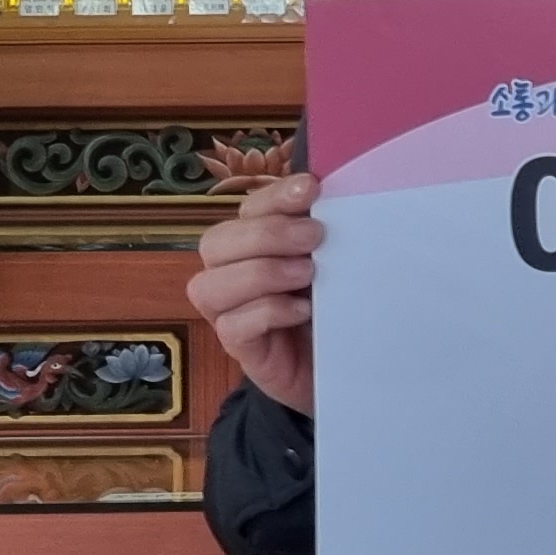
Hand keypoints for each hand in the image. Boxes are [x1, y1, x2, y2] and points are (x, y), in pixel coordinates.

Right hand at [187, 171, 321, 415]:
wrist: (344, 367)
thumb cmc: (334, 307)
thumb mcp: (333, 264)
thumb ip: (325, 234)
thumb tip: (335, 197)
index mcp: (254, 243)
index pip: (247, 209)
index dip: (275, 195)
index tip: (312, 187)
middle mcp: (230, 273)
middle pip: (216, 242)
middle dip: (268, 234)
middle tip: (315, 237)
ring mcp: (229, 312)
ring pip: (211, 284)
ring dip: (262, 272)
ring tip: (307, 274)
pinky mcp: (240, 347)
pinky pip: (233, 325)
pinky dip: (267, 312)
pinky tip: (302, 310)